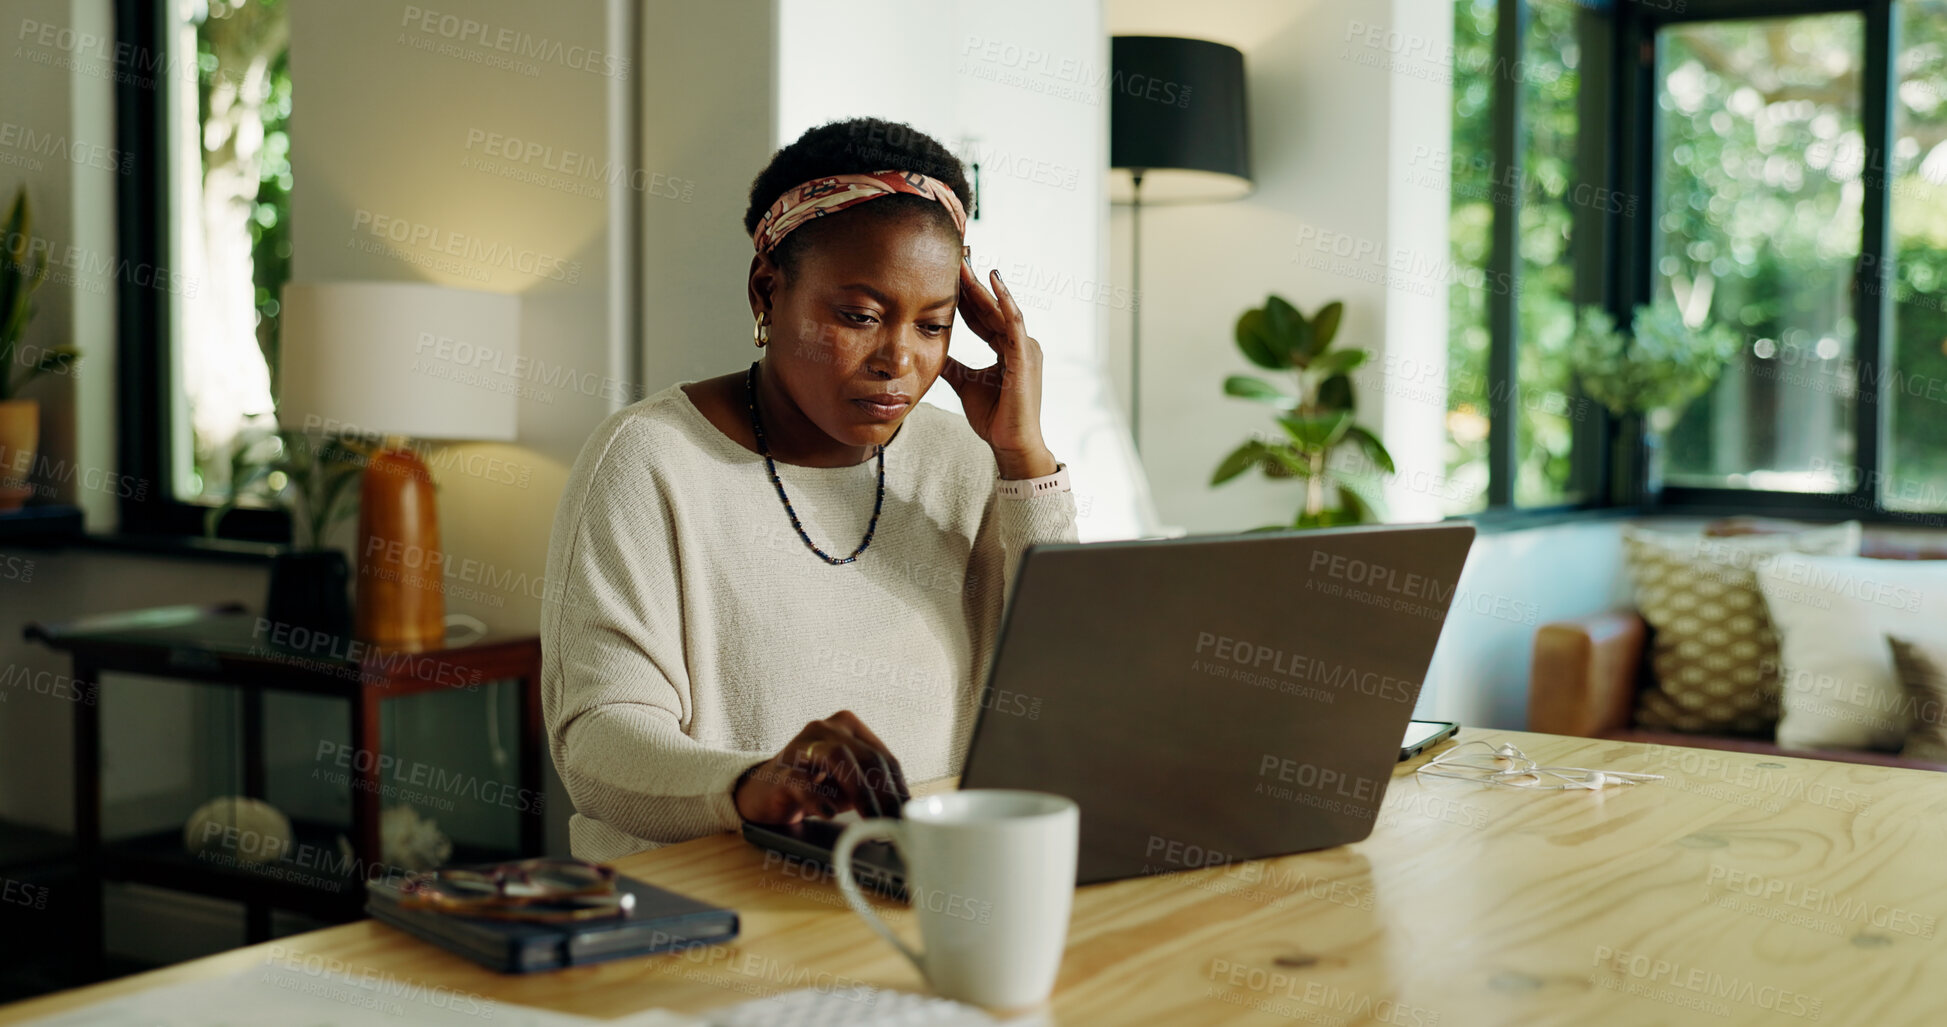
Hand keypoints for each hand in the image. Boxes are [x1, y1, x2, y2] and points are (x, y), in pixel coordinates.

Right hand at [734, 710, 910, 824]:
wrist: (764, 792)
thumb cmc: (814, 786)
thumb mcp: (848, 786)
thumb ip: (873, 790)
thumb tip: (902, 813)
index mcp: (848, 727)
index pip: (883, 756)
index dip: (899, 787)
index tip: (908, 813)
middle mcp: (825, 730)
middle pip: (866, 756)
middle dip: (885, 793)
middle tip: (894, 821)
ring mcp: (801, 747)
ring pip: (838, 757)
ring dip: (860, 792)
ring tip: (871, 818)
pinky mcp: (780, 771)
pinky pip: (801, 782)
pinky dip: (818, 799)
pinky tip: (830, 814)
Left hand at [941, 261, 1057, 479]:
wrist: (1010, 444)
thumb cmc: (994, 418)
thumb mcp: (965, 383)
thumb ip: (953, 365)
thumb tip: (932, 350)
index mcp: (1007, 349)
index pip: (982, 316)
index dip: (966, 296)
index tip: (948, 274)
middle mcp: (1020, 344)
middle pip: (992, 307)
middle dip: (973, 282)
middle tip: (958, 256)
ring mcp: (1025, 349)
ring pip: (1001, 310)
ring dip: (985, 286)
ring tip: (969, 263)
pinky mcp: (1026, 357)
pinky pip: (1015, 324)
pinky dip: (1005, 302)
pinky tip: (994, 283)